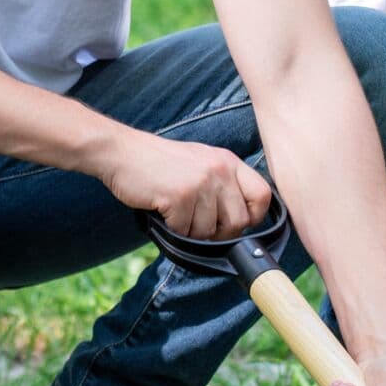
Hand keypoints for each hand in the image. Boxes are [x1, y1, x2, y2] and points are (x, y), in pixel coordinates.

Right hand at [98, 128, 270, 238]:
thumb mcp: (201, 162)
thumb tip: (242, 222)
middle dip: (218, 233)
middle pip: (238, 222)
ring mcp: (201, 182)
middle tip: (197, 224)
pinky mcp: (180, 196)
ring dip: (190, 231)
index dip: (253, 217)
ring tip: (175, 212)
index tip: (235, 222)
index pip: (263, 196)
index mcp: (229, 161)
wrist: (122, 152)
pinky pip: (185, 231)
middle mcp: (220, 170)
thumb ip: (223, 184)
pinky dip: (173, 229)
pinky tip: (163, 211)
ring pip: (209, 231)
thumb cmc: (159, 163)